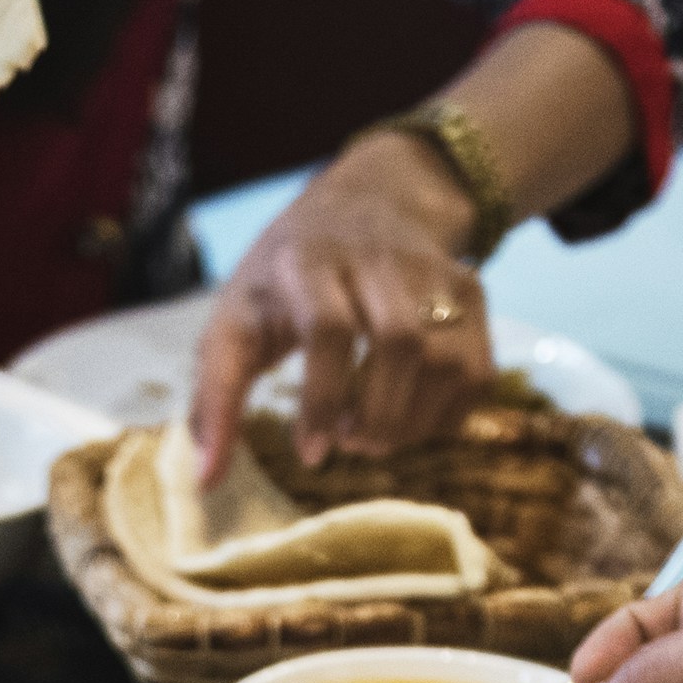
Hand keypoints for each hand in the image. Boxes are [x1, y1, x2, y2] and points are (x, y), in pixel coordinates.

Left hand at [187, 131, 492, 476]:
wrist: (367, 201)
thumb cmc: (286, 279)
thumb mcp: (236, 320)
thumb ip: (216, 398)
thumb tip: (206, 481)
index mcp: (309, 260)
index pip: (328, 327)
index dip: (322, 399)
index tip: (311, 453)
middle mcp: (379, 257)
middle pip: (400, 342)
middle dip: (376, 416)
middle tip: (348, 444)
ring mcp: (434, 272)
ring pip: (447, 360)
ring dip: (412, 422)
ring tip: (372, 436)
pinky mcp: (471, 292)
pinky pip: (477, 371)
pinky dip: (446, 416)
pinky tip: (409, 421)